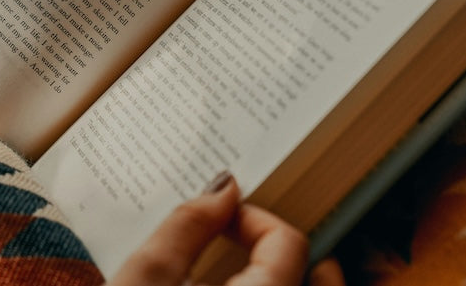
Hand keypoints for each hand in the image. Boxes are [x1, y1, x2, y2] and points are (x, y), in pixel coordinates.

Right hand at [109, 173, 345, 285]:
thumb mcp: (146, 276)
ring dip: (297, 284)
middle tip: (254, 239)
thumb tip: (223, 188)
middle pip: (319, 281)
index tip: (221, 217)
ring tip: (265, 270)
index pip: (288, 242)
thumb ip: (188, 225)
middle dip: (290, 252)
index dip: (254, 218)